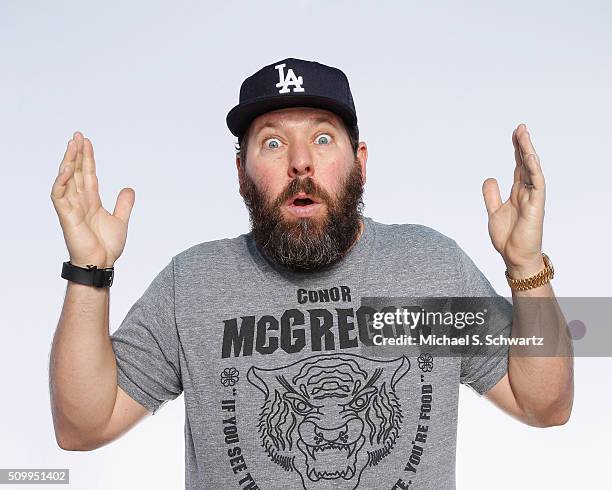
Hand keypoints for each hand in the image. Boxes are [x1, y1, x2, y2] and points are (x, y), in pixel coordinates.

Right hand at [50, 131, 134, 267]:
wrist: (102, 263)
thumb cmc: (106, 246)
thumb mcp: (120, 220)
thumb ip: (123, 204)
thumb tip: (129, 188)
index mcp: (91, 201)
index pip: (87, 174)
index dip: (87, 158)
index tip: (87, 141)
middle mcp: (80, 202)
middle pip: (76, 172)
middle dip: (76, 154)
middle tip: (77, 135)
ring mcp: (72, 208)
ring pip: (66, 180)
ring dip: (68, 162)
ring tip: (72, 145)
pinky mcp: (67, 216)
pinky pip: (59, 196)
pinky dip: (61, 182)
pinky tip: (66, 169)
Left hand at [482, 124, 545, 278]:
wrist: (514, 257)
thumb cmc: (507, 237)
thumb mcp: (494, 211)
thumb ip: (492, 195)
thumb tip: (490, 177)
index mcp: (517, 192)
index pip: (518, 165)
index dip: (516, 149)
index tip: (514, 133)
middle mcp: (527, 191)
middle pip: (526, 163)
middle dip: (523, 145)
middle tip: (520, 127)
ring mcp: (533, 197)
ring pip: (532, 169)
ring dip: (528, 152)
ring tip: (523, 135)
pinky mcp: (536, 205)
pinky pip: (537, 183)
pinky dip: (534, 169)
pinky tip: (529, 156)